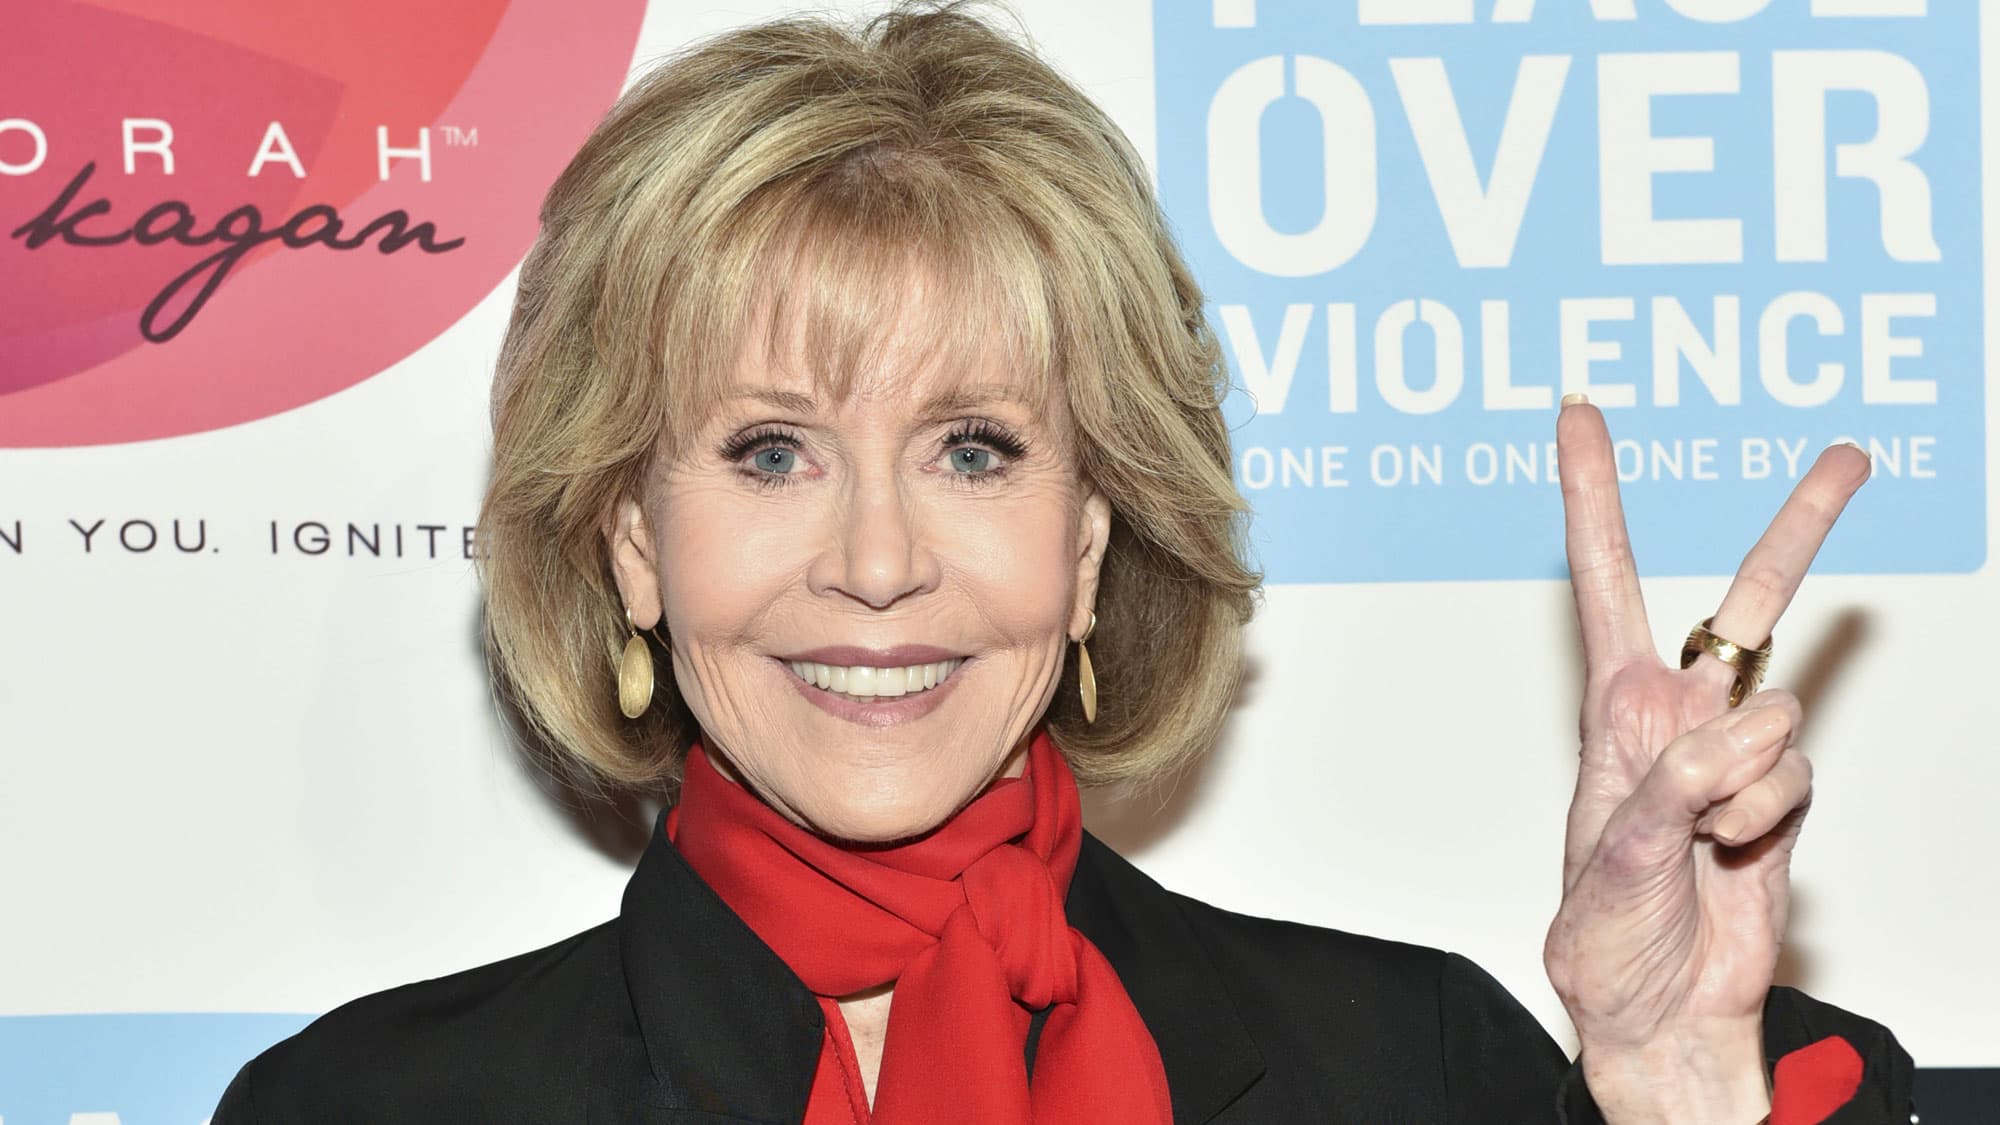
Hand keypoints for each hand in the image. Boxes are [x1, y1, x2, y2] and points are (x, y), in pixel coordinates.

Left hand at [1542, 400, 1869, 1122]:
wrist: (1663, 1009)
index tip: (1580, 412)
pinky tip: (1730, 853)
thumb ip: (1662, 796)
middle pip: (1747, 604)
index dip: (1593, 496)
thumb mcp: (1608, 863)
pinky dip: (1767, 818)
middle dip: (1801, 529)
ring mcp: (1735, 753)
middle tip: (1850, 457)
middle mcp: (1676, 715)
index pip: (1605, 583)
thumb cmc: (1607, 941)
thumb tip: (1721, 742)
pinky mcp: (1780, 793)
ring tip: (1697, 839)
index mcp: (1614, 710)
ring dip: (1744, 784)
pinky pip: (1797, 776)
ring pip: (1782, 712)